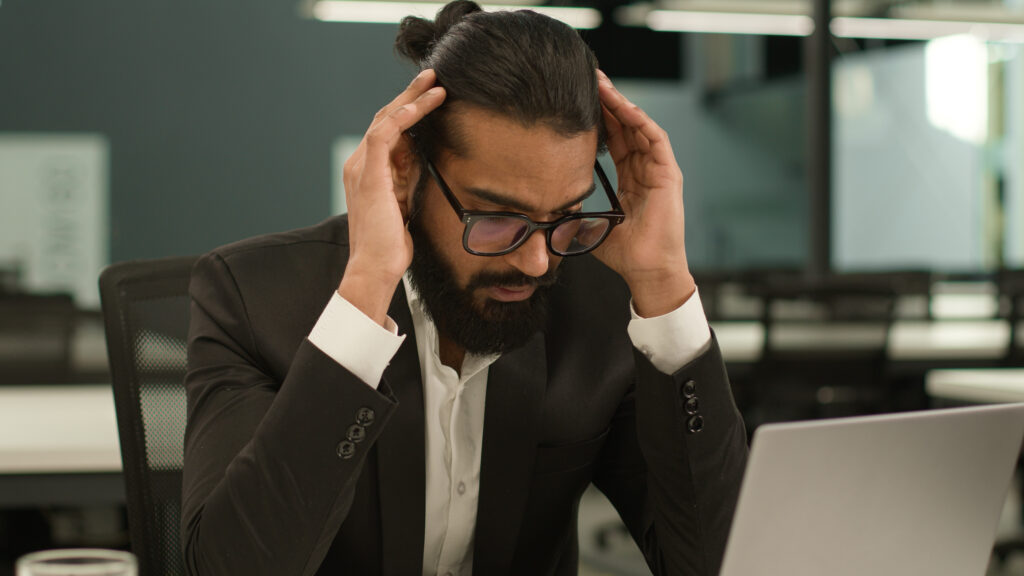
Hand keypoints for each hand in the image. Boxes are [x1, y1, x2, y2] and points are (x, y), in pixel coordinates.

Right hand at [338, 69, 445, 324]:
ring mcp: (361, 167)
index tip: (432, 98)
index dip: (409, 112)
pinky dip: (404, 115)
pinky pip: (385, 133)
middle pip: (385, 118)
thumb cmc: (392, 244)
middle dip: (410, 96)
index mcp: (368, 172)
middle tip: (434, 78)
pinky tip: (423, 105)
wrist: (377, 267)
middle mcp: (359, 164)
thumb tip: (424, 160)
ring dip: (411, 99)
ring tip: (435, 83)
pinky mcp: (369, 173)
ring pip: (385, 119)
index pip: (388, 132)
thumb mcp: (405, 203)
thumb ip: (408, 180)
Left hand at [591, 70, 695, 317]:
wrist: (646, 271)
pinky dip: (639, 120)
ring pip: (638, 127)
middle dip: (607, 103)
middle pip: (625, 128)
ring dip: (621, 104)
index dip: (597, 121)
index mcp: (630, 181)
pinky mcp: (669, 174)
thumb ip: (571, 215)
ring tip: (602, 84)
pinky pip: (654, 139)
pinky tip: (623, 106)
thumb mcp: (588, 227)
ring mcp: (658, 171)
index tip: (577, 103)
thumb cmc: (623, 255)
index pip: (612, 142)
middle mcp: (645, 171)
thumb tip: (542, 210)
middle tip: (588, 79)